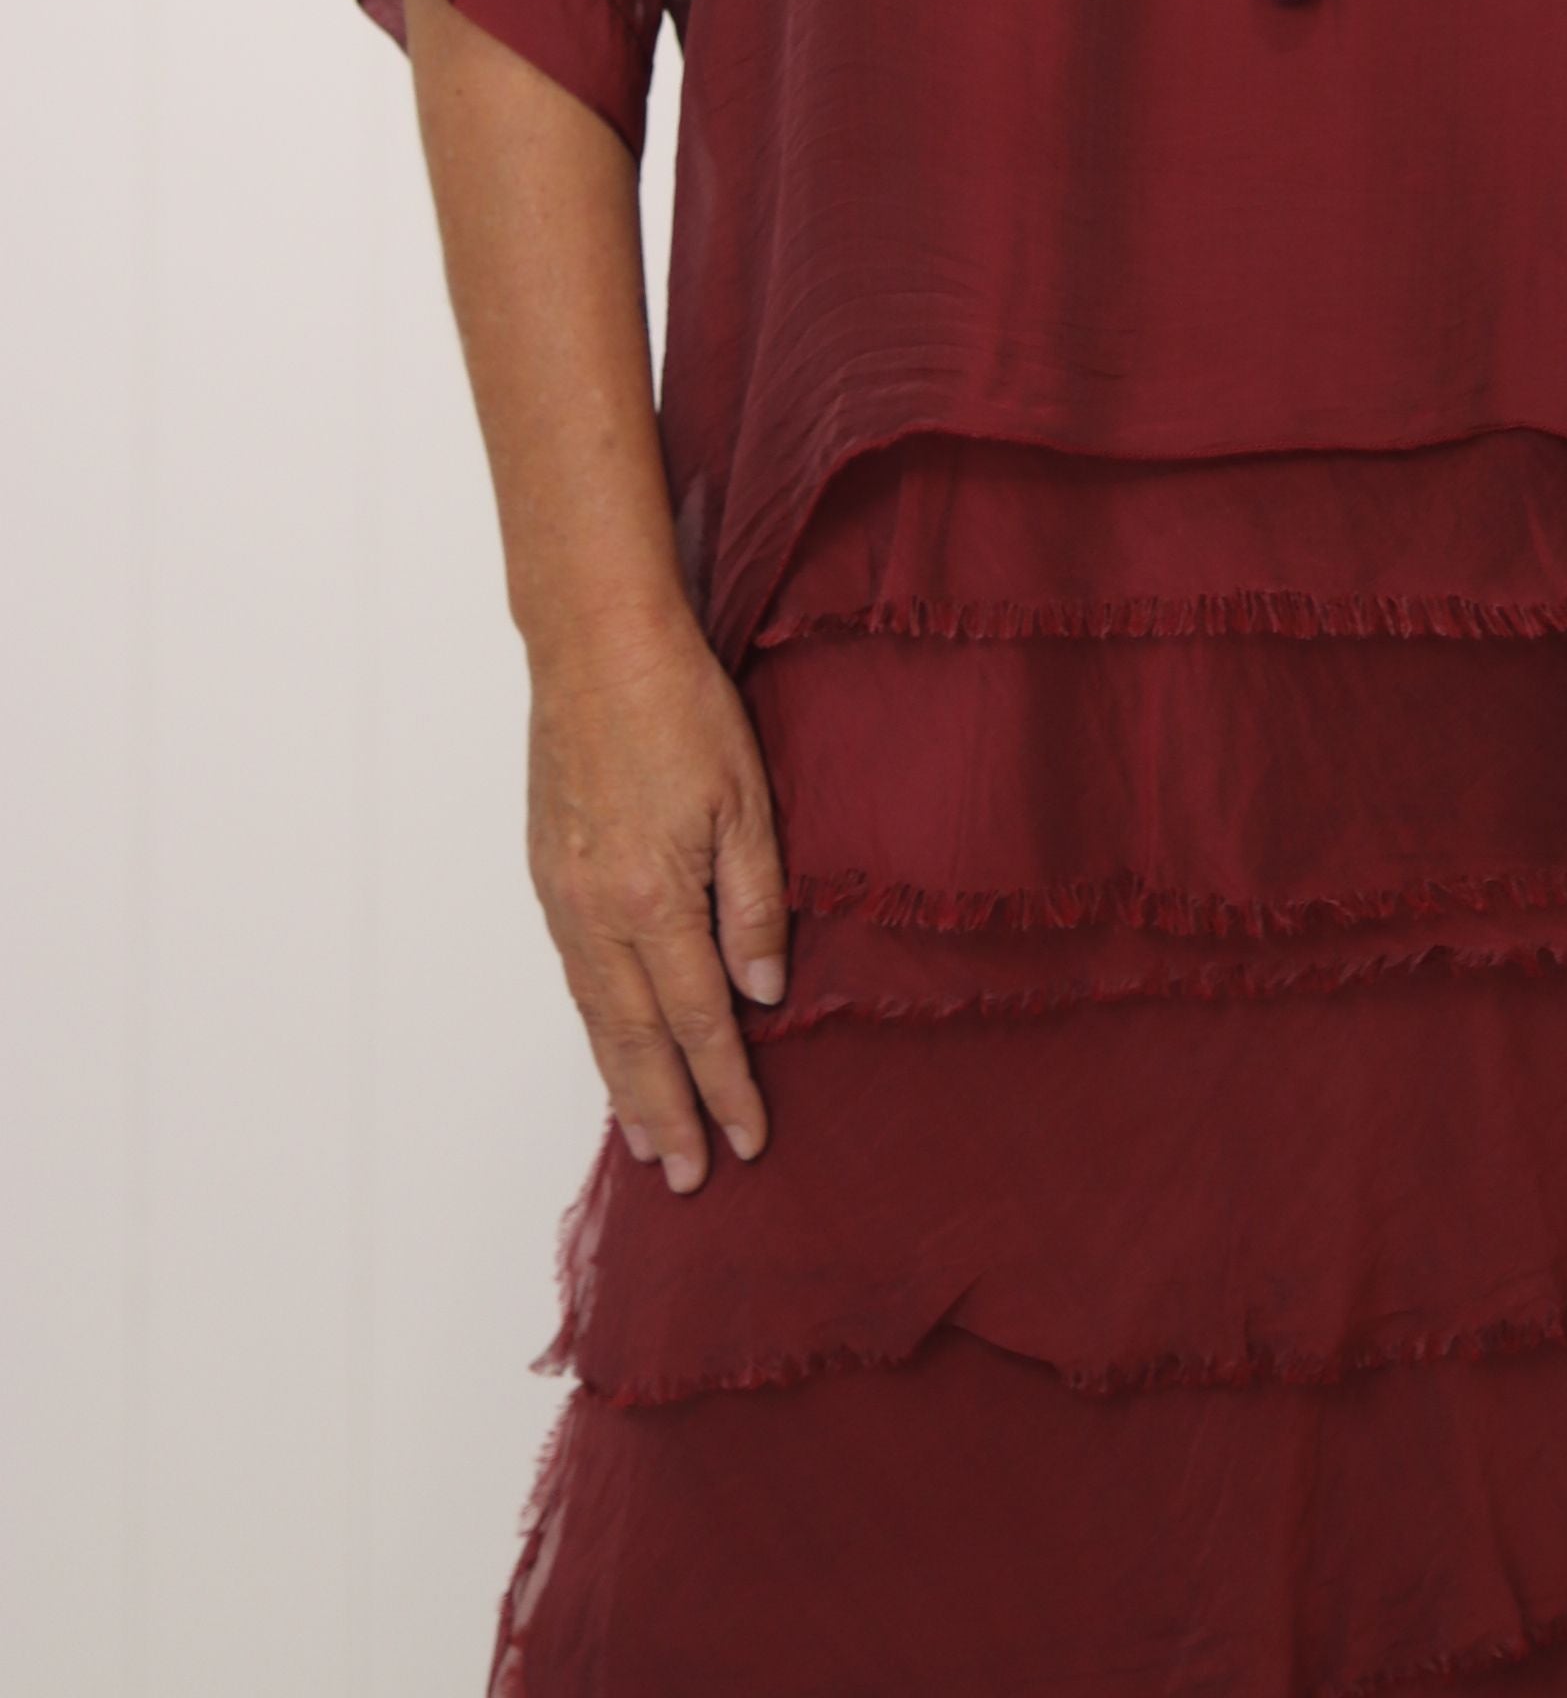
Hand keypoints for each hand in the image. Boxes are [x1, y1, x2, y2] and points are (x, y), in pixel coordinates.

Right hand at [525, 609, 790, 1194]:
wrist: (593, 644)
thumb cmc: (681, 705)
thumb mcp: (748, 797)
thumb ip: (755, 902)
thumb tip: (762, 994)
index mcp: (654, 897)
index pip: (699, 1020)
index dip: (726, 1087)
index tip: (747, 1142)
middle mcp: (597, 912)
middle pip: (636, 1040)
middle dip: (665, 1115)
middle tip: (684, 1181)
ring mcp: (563, 897)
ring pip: (596, 1016)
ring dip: (621, 1084)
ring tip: (642, 1140)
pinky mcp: (547, 875)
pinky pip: (574, 975)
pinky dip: (595, 1026)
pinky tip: (611, 1046)